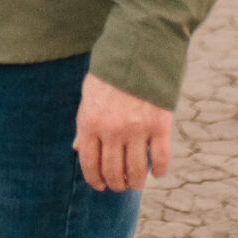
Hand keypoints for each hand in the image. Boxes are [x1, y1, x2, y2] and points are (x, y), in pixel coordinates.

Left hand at [74, 71, 172, 192]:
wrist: (139, 51)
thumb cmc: (111, 74)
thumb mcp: (89, 96)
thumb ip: (84, 123)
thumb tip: (77, 148)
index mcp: (91, 122)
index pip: (89, 162)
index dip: (94, 179)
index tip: (100, 186)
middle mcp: (112, 129)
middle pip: (113, 171)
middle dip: (116, 184)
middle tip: (120, 185)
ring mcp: (137, 129)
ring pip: (136, 171)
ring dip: (136, 182)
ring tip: (136, 183)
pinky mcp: (160, 126)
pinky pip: (160, 159)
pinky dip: (159, 171)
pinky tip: (157, 173)